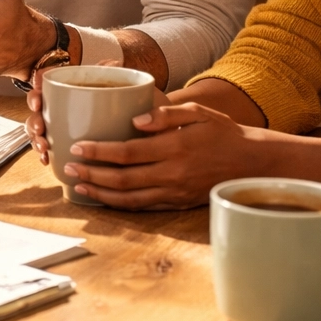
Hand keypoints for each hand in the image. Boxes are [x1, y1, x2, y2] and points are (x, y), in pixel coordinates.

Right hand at [24, 59, 122, 165]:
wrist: (109, 105)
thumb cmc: (99, 86)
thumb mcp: (102, 76)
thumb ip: (106, 68)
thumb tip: (113, 63)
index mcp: (58, 86)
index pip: (41, 84)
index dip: (35, 92)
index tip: (38, 99)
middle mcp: (52, 104)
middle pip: (35, 111)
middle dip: (34, 120)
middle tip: (40, 127)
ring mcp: (53, 122)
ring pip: (36, 130)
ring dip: (35, 138)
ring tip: (43, 146)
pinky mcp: (57, 138)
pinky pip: (45, 146)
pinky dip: (43, 153)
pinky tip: (46, 160)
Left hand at [62, 101, 263, 209]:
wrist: (252, 164)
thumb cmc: (223, 133)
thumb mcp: (199, 113)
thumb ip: (167, 114)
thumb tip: (135, 120)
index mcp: (175, 148)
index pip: (128, 152)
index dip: (100, 151)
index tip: (79, 145)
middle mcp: (172, 174)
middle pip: (123, 178)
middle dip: (92, 172)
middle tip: (68, 165)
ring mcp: (175, 192)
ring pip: (130, 198)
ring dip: (100, 192)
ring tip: (79, 184)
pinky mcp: (178, 203)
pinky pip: (144, 207)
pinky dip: (121, 204)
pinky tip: (104, 197)